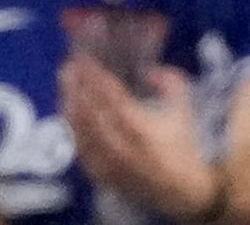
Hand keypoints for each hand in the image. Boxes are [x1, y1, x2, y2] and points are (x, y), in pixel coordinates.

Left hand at [58, 55, 218, 220]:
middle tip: (68, 65)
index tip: (84, 59)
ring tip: (65, 83)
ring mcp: (106, 163)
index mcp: (139, 128)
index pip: (110, 96)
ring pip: (79, 130)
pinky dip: (73, 127)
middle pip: (88, 112)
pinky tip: (69, 112)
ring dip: (69, 104)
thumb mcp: (184, 109)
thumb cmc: (182, 147)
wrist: (181, 191)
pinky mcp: (100, 174)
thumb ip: (171, 82)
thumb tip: (150, 70)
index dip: (95, 76)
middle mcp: (118, 146)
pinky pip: (80, 148)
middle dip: (76, 86)